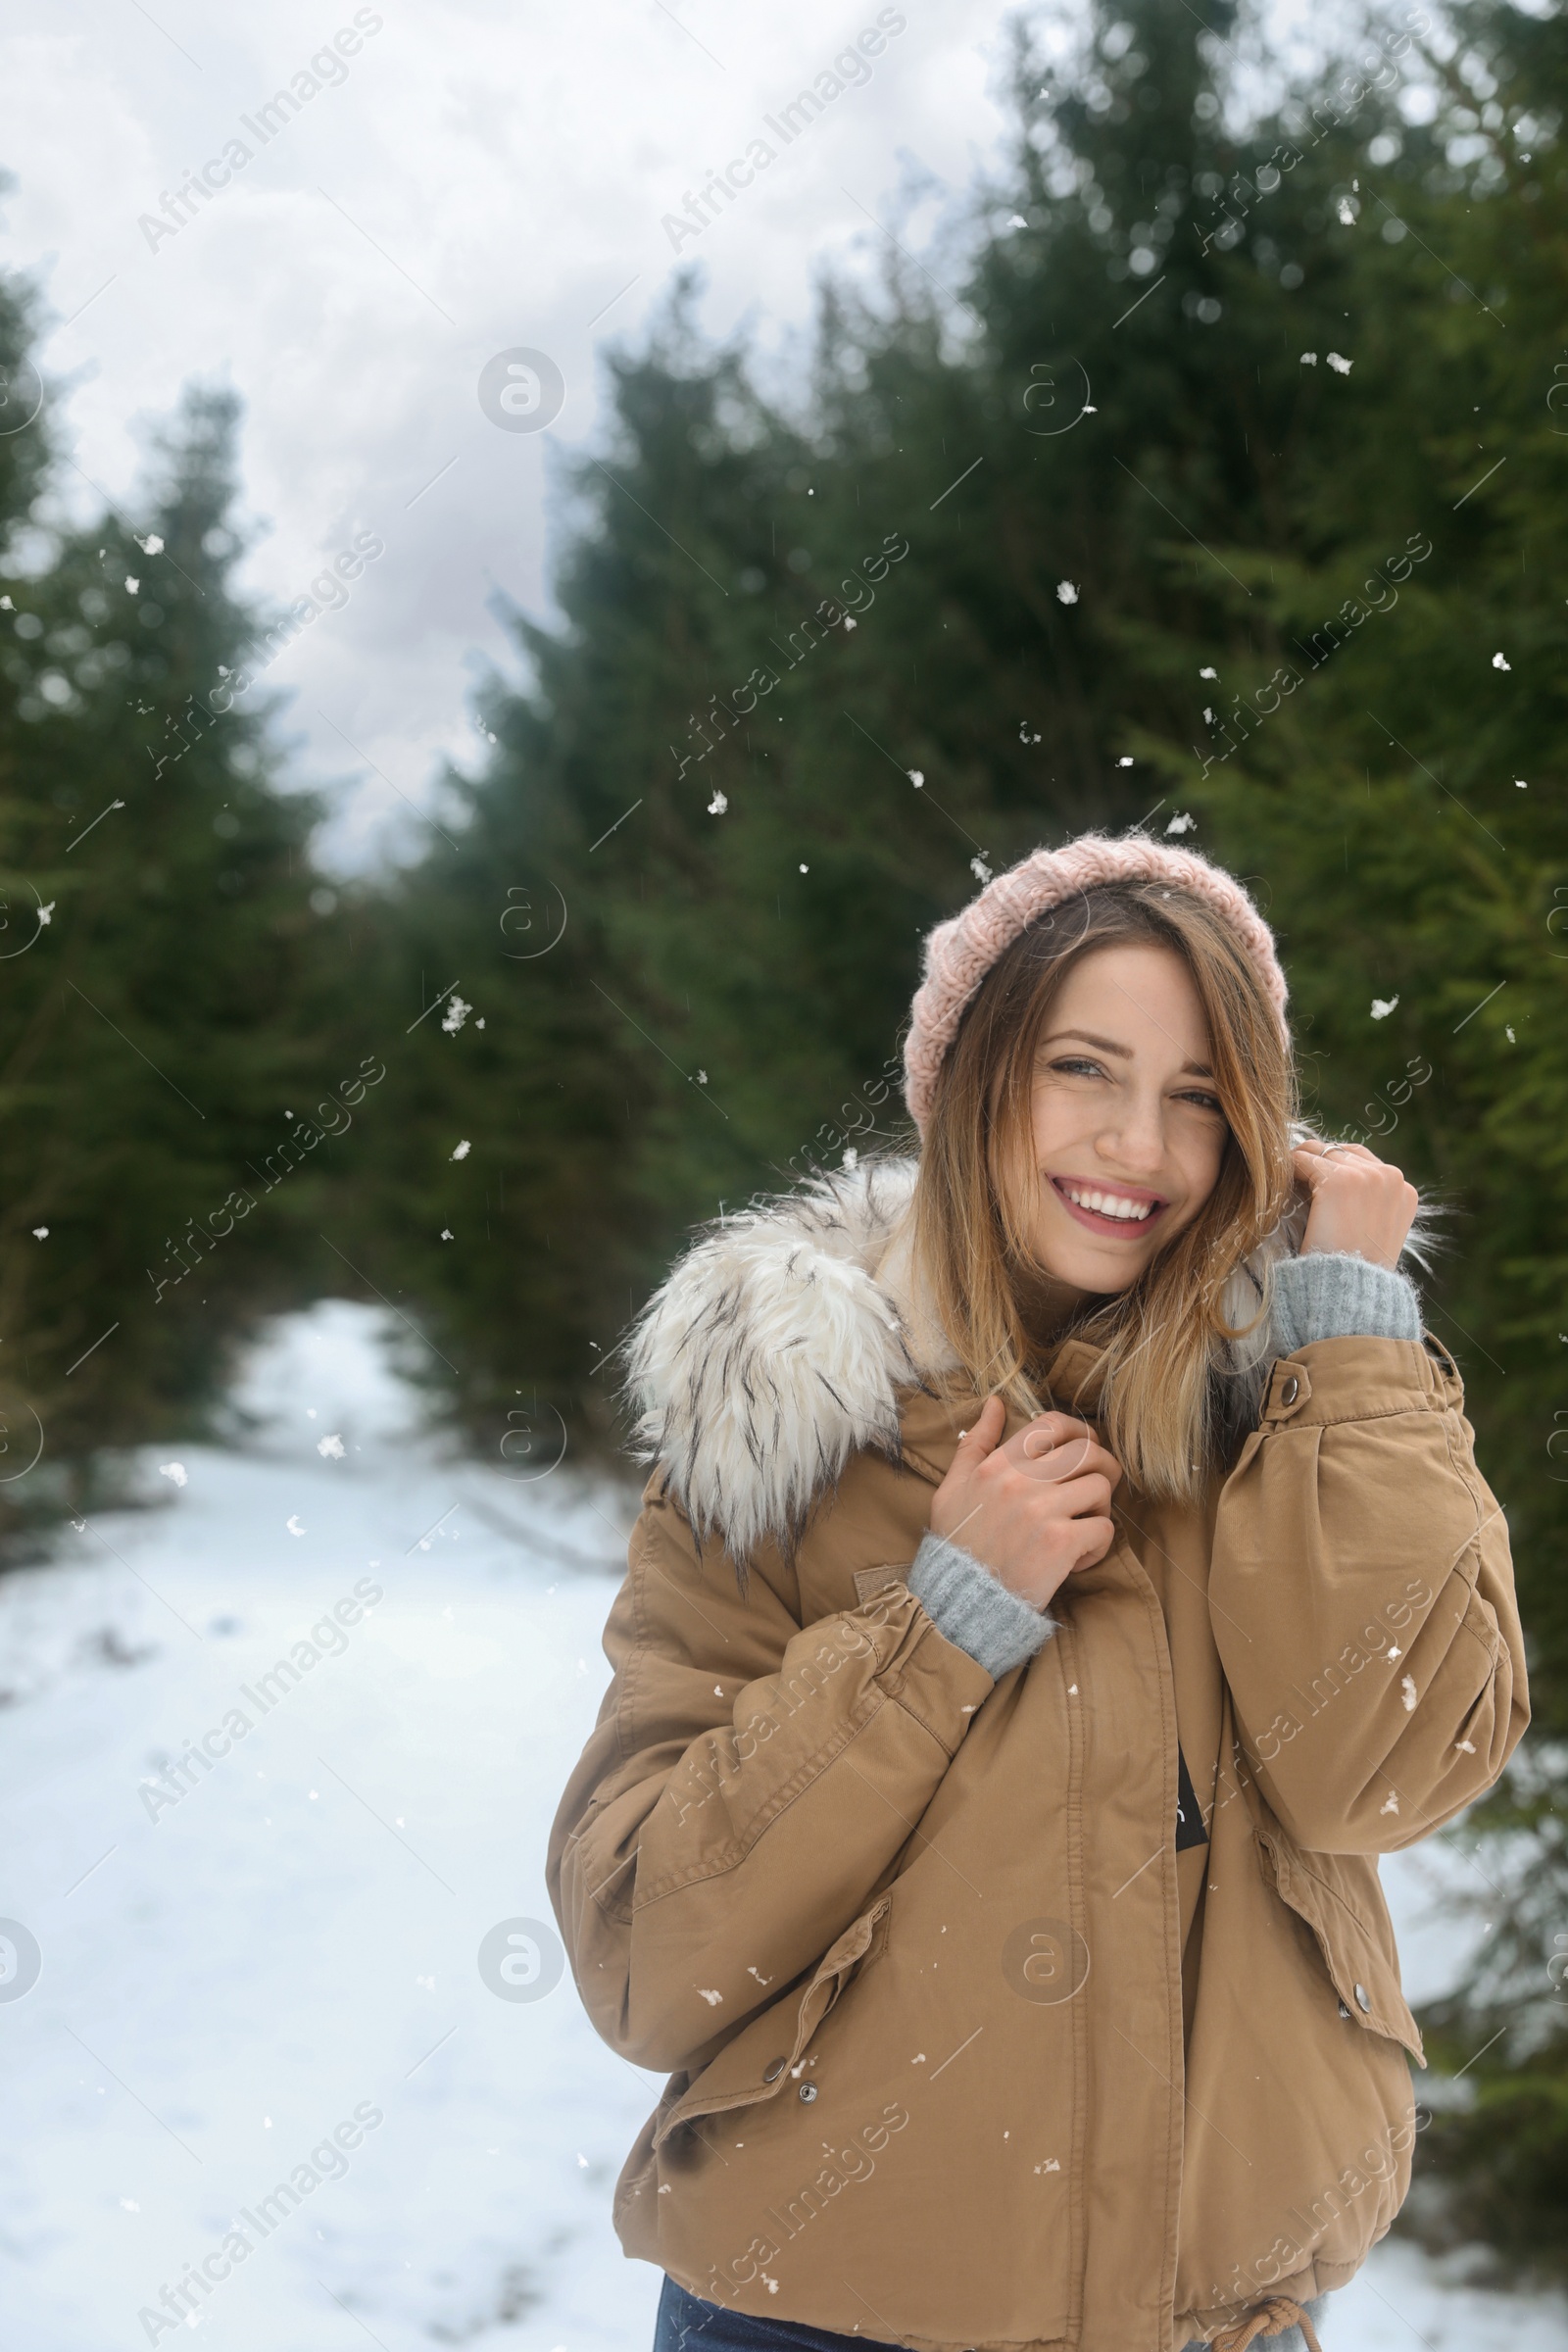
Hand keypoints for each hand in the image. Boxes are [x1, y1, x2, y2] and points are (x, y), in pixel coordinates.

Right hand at [929, 1400, 1122, 1611]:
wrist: (960, 1600)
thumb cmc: (957, 1544)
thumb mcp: (953, 1487)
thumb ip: (975, 1443)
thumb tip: (995, 1404)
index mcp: (998, 1465)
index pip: (1051, 1424)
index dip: (1079, 1431)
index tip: (1085, 1448)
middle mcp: (1021, 1481)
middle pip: (1087, 1452)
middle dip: (1102, 1466)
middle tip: (1097, 1488)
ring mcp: (1043, 1511)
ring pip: (1100, 1488)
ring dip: (1099, 1509)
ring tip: (1082, 1527)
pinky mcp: (1061, 1544)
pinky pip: (1104, 1529)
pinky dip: (1098, 1545)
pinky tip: (1077, 1559)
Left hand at [1293, 1139, 1418, 1269]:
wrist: (1350, 1292)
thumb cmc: (1355, 1271)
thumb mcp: (1375, 1234)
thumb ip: (1369, 1206)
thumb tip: (1337, 1186)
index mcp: (1405, 1191)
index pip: (1364, 1162)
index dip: (1336, 1170)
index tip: (1315, 1186)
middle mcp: (1391, 1177)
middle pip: (1343, 1152)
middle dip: (1319, 1164)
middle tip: (1296, 1180)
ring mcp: (1367, 1176)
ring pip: (1322, 1151)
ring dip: (1303, 1165)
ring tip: (1288, 1183)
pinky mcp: (1339, 1180)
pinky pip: (1304, 1159)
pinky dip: (1289, 1169)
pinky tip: (1282, 1185)